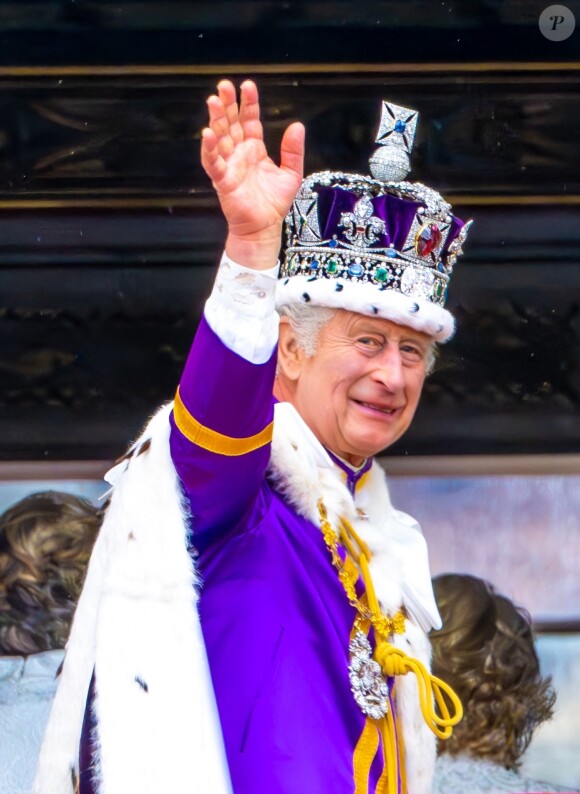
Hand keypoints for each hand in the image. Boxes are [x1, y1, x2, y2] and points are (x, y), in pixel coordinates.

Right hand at [201, 79, 304, 267]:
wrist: (265, 227)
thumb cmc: (274, 203)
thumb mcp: (291, 173)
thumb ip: (293, 150)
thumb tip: (297, 125)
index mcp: (254, 149)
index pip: (249, 120)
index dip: (248, 103)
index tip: (247, 86)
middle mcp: (239, 154)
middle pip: (231, 124)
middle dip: (227, 104)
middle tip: (223, 85)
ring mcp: (230, 166)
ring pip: (220, 138)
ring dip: (216, 119)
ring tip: (214, 101)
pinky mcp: (223, 181)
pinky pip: (213, 163)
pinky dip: (209, 149)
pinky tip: (208, 134)